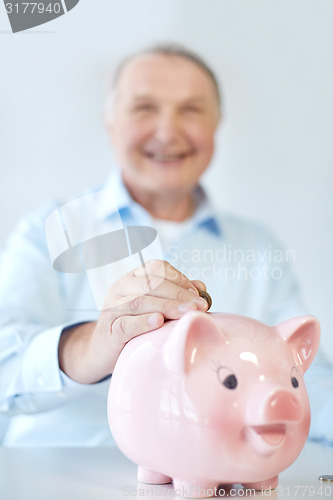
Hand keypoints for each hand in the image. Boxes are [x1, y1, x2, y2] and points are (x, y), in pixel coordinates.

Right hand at [58, 260, 207, 382]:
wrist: (103, 350)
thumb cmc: (135, 326)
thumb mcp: (154, 307)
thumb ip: (175, 295)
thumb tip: (201, 287)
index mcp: (133, 278)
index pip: (157, 268)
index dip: (179, 278)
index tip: (198, 293)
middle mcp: (120, 287)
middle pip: (151, 284)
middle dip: (179, 294)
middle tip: (200, 306)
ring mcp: (112, 308)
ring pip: (140, 301)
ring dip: (168, 306)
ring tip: (188, 313)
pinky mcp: (110, 330)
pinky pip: (126, 323)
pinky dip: (143, 322)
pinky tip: (158, 321)